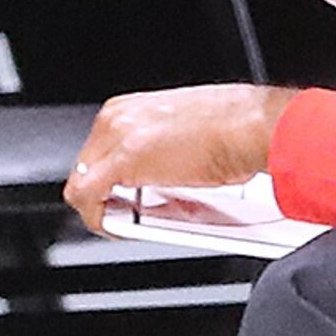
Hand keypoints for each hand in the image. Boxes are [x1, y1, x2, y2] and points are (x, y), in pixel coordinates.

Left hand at [62, 84, 290, 233]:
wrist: (253, 126)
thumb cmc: (235, 128)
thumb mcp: (182, 137)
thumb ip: (159, 155)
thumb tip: (154, 181)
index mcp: (128, 109)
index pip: (96, 152)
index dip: (107, 182)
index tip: (121, 199)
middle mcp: (116, 118)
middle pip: (86, 168)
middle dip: (103, 196)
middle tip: (125, 215)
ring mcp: (117, 138)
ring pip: (82, 183)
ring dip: (105, 206)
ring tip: (131, 221)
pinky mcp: (123, 162)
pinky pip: (87, 197)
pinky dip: (99, 218)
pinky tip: (121, 227)